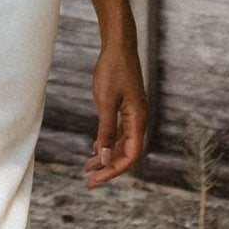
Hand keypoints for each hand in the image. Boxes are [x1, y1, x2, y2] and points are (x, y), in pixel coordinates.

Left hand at [85, 37, 147, 188]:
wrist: (118, 47)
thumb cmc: (112, 71)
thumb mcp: (105, 102)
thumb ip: (106, 131)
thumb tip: (106, 158)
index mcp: (138, 121)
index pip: (130, 156)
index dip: (113, 170)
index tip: (95, 179)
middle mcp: (140, 121)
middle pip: (127, 153)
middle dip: (108, 168)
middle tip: (88, 181)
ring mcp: (134, 115)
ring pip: (122, 144)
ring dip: (106, 157)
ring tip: (88, 168)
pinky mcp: (127, 109)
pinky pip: (120, 133)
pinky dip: (107, 143)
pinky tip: (95, 149)